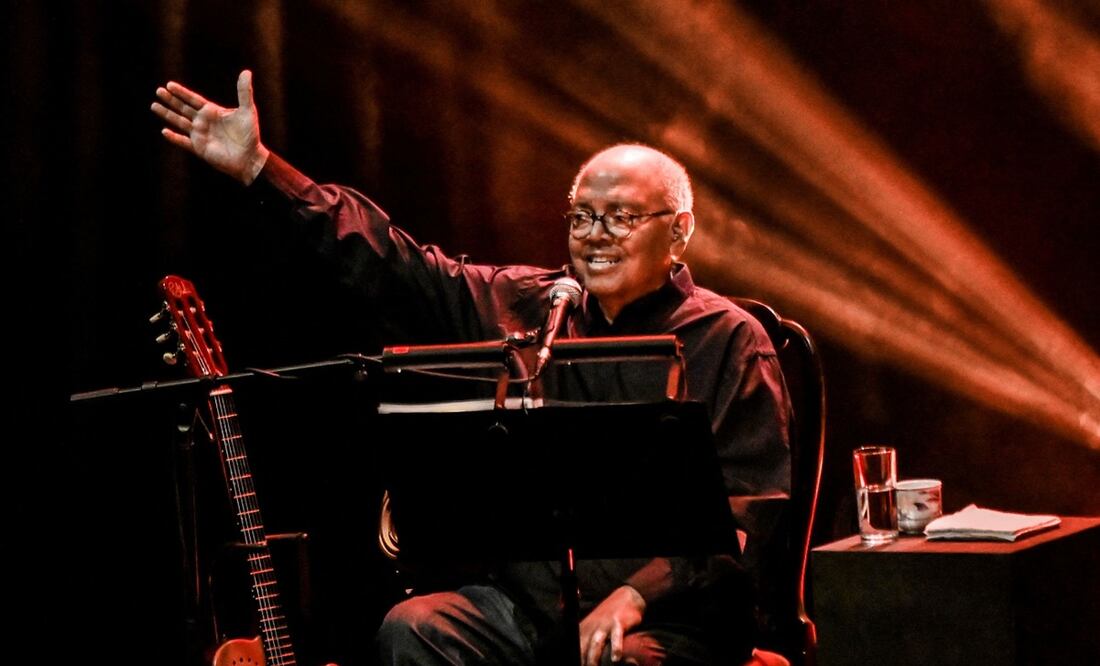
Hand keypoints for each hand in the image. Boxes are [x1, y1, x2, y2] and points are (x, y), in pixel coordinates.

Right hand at [151, 70, 269, 184]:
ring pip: (179, 122)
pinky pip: (183, 142)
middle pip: (183, 109)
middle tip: (158, 91)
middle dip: (171, 100)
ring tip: (154, 105)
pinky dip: (174, 138)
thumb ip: (244, 92)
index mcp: (213, 112)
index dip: (182, 92)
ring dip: (167, 114)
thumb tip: (246, 72)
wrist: (250, 157)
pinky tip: (164, 131)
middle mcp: (204, 122)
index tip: (169, 84)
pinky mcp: (199, 148)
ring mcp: (200, 135)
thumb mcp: (247, 110)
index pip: (193, 99)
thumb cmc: (250, 134)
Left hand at [579, 585, 645, 664]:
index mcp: (584, 629)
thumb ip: (587, 640)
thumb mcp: (593, 626)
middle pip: (582, 647)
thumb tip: (582, 658)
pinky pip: (616, 637)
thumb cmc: (609, 617)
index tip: (576, 665)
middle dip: (581, 660)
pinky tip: (616, 659)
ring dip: (594, 657)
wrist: (626, 597)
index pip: (575, 646)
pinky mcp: (618, 623)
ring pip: (596, 643)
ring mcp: (605, 624)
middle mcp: (592, 627)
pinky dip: (615, 648)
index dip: (575, 657)